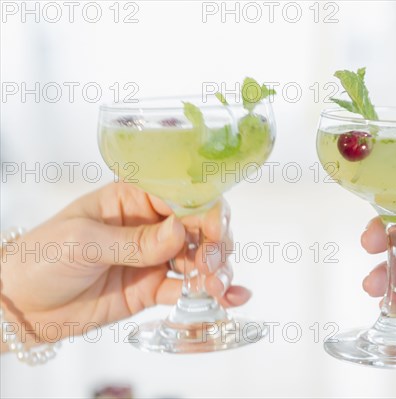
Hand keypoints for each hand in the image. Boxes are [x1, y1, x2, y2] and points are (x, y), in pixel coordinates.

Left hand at [0, 183, 249, 346]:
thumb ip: (134, 241)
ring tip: (217, 288)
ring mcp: (154, 257)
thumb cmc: (41, 258)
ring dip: (216, 270)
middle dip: (215, 244)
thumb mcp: (83, 242)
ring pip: (200, 258)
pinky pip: (188, 288)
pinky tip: (229, 298)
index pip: (180, 195)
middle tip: (212, 265)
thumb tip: (178, 231)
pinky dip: (211, 293)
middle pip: (199, 226)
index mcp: (133, 198)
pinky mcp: (154, 288)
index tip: (214, 231)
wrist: (21, 306)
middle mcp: (151, 225)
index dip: (204, 210)